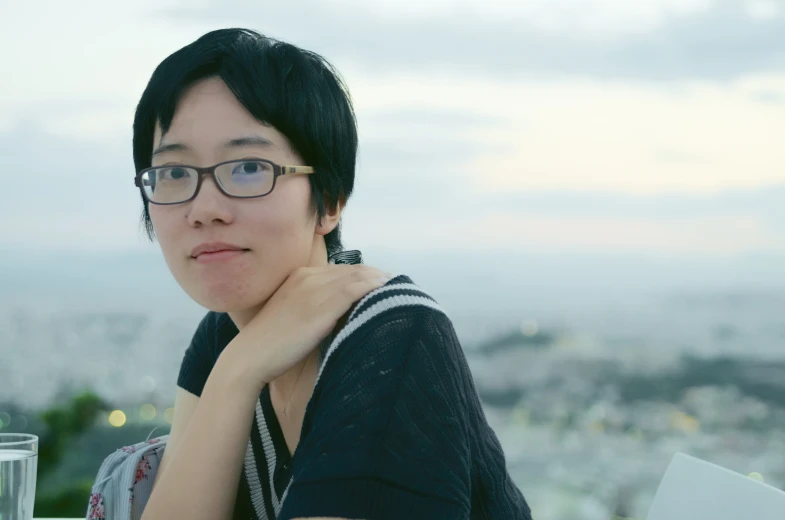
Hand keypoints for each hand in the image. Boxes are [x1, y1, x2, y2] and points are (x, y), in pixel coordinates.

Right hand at [228, 264, 391, 389]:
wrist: (250, 357)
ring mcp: (315, 289)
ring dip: (379, 280)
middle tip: (395, 284)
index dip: (363, 275)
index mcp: (299, 277)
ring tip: (398, 287)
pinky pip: (356, 289)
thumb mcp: (291, 318)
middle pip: (352, 270)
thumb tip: (338, 314)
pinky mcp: (322, 305)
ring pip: (358, 277)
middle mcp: (308, 277)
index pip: (341, 270)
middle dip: (375, 276)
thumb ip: (312, 309)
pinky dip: (374, 288)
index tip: (380, 283)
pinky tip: (388, 292)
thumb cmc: (270, 346)